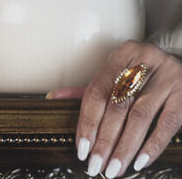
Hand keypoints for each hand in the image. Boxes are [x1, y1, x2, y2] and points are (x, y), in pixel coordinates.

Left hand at [48, 41, 181, 177]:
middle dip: (104, 141)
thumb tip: (54, 97)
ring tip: (114, 168)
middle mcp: (143, 62)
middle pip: (117, 107)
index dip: (87, 122)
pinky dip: (152, 145)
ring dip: (125, 147)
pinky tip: (139, 161)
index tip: (81, 148)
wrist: (180, 60)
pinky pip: (167, 123)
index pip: (96, 92)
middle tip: (96, 165)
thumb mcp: (117, 72)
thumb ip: (88, 88)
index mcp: (120, 55)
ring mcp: (167, 77)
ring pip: (140, 117)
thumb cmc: (143, 71)